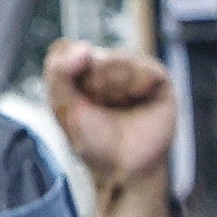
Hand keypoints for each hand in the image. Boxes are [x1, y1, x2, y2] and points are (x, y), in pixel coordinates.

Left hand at [41, 38, 178, 200]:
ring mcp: (133, 67)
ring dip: (111, 89)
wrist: (125, 169)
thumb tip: (84, 47)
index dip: (66, 75)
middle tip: (99, 108)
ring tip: (119, 107)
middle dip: (90, 87)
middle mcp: (107, 63)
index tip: (73, 101)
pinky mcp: (157, 76)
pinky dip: (133, 88)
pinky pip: (141, 68)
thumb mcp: (63, 107)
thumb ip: (59, 72)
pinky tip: (136, 103)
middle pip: (90, 56)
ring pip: (115, 60)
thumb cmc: (94, 140)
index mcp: (81, 68)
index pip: (65, 49)